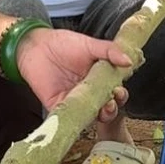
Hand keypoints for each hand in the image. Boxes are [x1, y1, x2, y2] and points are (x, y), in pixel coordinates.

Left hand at [15, 28, 131, 122]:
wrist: (35, 46)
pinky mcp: (58, 107)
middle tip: (111, 101)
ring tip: (102, 109)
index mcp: (100, 79)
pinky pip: (69, 118)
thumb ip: (109, 51)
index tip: (120, 90)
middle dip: (112, 108)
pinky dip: (76, 119)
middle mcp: (89, 93)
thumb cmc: (63, 44)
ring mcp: (74, 101)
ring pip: (90, 115)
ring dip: (97, 115)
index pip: (115, 91)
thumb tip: (129, 61)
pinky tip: (80, 115)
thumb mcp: (89, 45)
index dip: (120, 95)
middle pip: (105, 107)